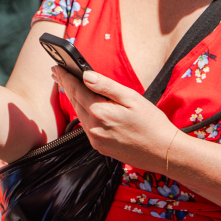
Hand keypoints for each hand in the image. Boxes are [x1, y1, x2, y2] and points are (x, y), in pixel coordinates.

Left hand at [53, 66, 179, 174]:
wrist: (164, 153)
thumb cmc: (152, 123)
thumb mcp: (131, 98)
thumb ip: (106, 86)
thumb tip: (86, 75)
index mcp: (100, 113)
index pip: (76, 90)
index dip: (65, 77)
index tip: (56, 67)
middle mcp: (93, 128)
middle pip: (75, 102)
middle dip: (66, 86)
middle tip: (57, 73)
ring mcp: (95, 140)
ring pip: (80, 115)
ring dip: (74, 99)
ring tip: (68, 86)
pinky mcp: (100, 147)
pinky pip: (87, 127)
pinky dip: (84, 113)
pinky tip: (84, 106)